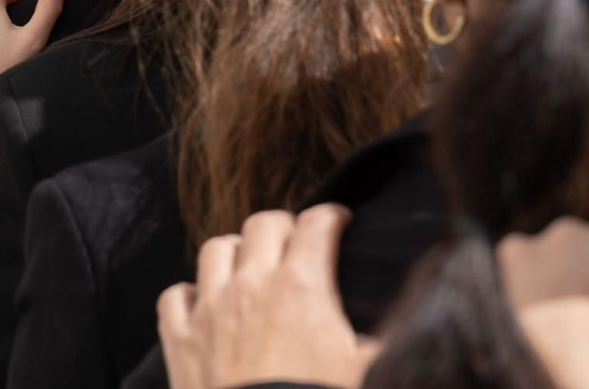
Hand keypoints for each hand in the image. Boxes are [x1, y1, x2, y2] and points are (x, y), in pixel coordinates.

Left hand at [159, 205, 376, 388]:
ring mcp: (210, 310)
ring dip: (235, 251)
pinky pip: (175, 297)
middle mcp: (251, 286)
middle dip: (284, 226)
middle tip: (297, 241)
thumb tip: (413, 319)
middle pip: (263, 225)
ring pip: (215, 250)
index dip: (332, 217)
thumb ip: (389, 338)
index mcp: (301, 287)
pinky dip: (189, 294)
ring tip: (249, 264)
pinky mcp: (181, 339)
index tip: (339, 221)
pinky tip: (202, 303)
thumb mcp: (370, 371)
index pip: (316, 225)